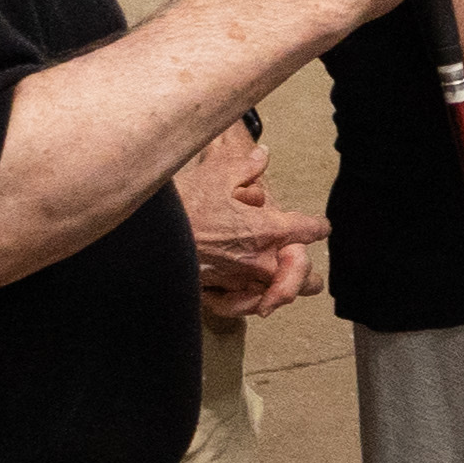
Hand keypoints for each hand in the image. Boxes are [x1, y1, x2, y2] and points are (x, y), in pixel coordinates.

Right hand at [177, 130, 321, 319]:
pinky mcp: (218, 295)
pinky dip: (250, 303)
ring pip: (279, 297)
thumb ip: (246, 167)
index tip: (318, 226)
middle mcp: (259, 260)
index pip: (310, 230)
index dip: (317, 226)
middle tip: (298, 260)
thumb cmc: (180, 206)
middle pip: (304, 276)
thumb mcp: (216, 176)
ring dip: (284, 290)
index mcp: (267, 230)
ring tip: (282, 282)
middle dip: (305, 270)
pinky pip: (244, 307)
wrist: (144, 237)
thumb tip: (262, 155)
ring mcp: (240, 282)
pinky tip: (250, 296)